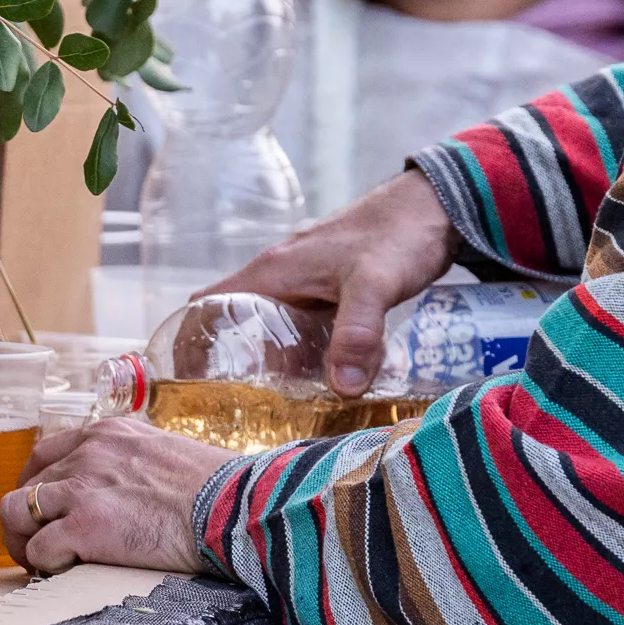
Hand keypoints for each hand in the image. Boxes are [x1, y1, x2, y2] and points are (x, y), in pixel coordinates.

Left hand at [0, 415, 236, 575]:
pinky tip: (68, 571)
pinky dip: (46, 565)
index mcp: (109, 434)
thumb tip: (133, 493)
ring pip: (16, 513)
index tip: (48, 510)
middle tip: (40, 545)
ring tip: (44, 563)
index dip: (38, 485)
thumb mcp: (168, 455)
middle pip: (24, 485)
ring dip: (24, 542)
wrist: (236, 508)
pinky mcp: (85, 526)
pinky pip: (39, 550)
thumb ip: (136, 464)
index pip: (45, 452)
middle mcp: (88, 454)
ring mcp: (83, 488)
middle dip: (26, 519)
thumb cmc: (219, 491)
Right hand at [203, 168, 460, 396]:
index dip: (187, 345)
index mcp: (272, 273)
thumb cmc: (399, 233)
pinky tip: (327, 387)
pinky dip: (307, 360)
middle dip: (233, 372)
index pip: (204, 307)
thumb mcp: (374, 283)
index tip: (187, 390)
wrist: (436, 205)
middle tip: (239, 419)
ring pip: (273, 334)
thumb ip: (358, 332)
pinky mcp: (333, 295)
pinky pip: (305, 333)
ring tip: (279, 416)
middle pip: (236, 330)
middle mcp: (280, 279)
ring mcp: (308, 286)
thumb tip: (341, 388)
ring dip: (274, 370)